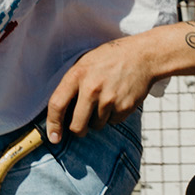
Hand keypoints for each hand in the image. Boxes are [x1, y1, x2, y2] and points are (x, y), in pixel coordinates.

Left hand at [44, 37, 159, 142]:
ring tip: (104, 100)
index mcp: (77, 75)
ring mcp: (109, 99)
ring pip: (96, 125)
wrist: (142, 56)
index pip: (57, 105)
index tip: (53, 137)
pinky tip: (117, 99)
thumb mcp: (84, 64)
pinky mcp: (125, 107)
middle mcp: (92, 88)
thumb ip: (71, 85)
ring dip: (97, 119)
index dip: (53, 124)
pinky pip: (113, 122)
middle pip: (77, 125)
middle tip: (80, 126)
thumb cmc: (108, 59)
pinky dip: (113, 116)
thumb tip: (59, 113)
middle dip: (77, 130)